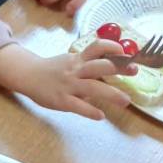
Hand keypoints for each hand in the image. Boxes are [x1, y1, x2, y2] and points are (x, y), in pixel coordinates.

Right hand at [0, 39, 136, 120]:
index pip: (96, 47)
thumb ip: (89, 64)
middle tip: (135, 71)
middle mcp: (75, 70)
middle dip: (119, 68)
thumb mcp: (70, 61)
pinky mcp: (61, 100)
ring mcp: (69, 85)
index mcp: (78, 59)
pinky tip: (100, 116)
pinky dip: (91, 111)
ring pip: (93, 87)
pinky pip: (78, 106)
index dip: (112, 47)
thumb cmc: (53, 69)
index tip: (126, 51)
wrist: (28, 75)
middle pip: (99, 66)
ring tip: (126, 101)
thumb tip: (114, 67)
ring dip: (111, 94)